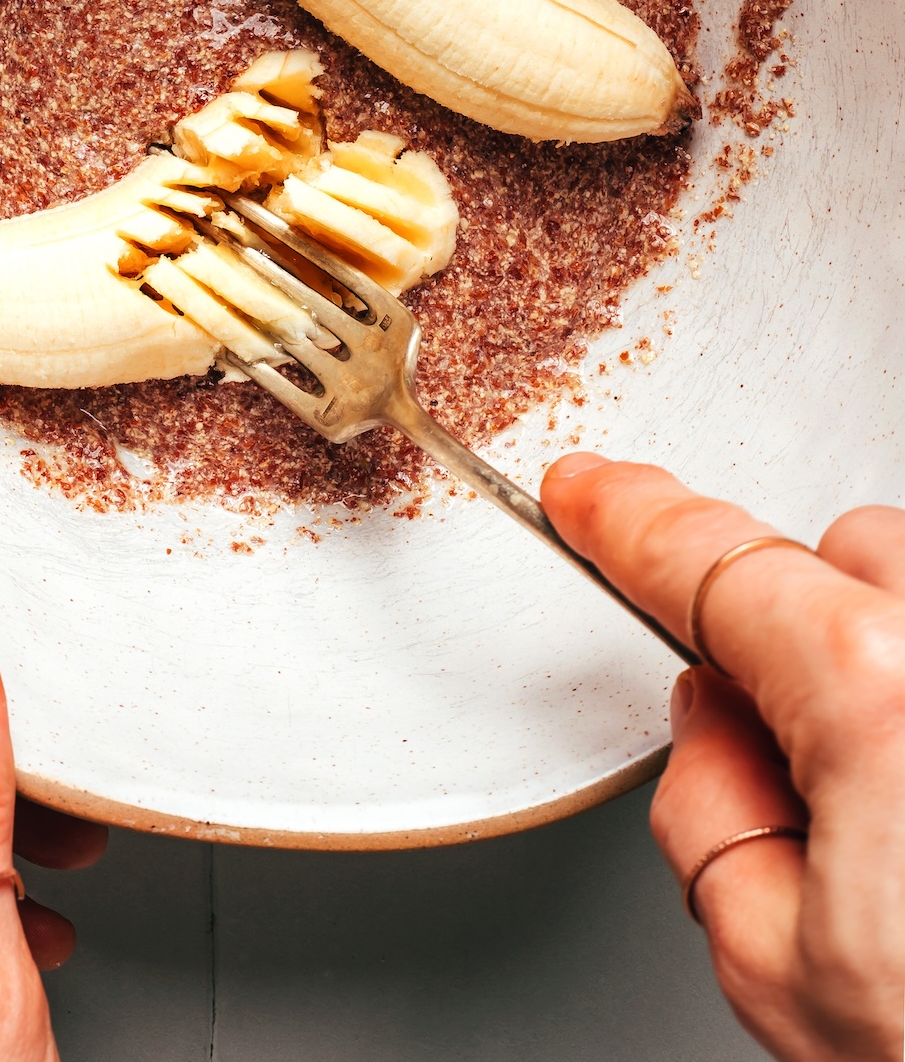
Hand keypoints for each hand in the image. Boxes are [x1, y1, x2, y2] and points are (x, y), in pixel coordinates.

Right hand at [542, 452, 904, 1061]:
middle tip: (809, 778)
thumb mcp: (782, 973)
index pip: (714, 563)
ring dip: (896, 665)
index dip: (631, 521)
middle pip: (842, 561)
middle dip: (800, 634)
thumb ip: (712, 811)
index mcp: (881, 693)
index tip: (595, 496)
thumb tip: (718, 732)